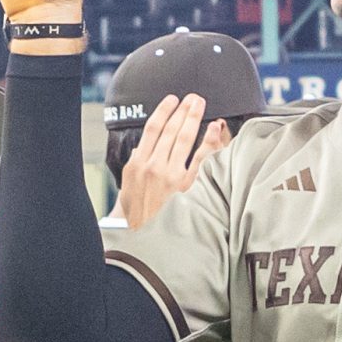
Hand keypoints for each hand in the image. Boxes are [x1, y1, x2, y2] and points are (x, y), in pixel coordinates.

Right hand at [108, 95, 228, 228]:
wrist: (147, 244)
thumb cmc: (137, 220)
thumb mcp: (126, 192)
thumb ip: (135, 168)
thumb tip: (140, 150)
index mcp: (137, 165)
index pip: (151, 130)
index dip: (163, 111)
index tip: (171, 100)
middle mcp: (154, 167)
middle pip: (170, 130)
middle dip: (182, 110)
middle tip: (193, 97)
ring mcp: (171, 176)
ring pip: (184, 139)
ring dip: (193, 118)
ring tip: (200, 104)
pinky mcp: (188, 188)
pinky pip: (202, 159)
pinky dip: (209, 141)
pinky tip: (215, 128)